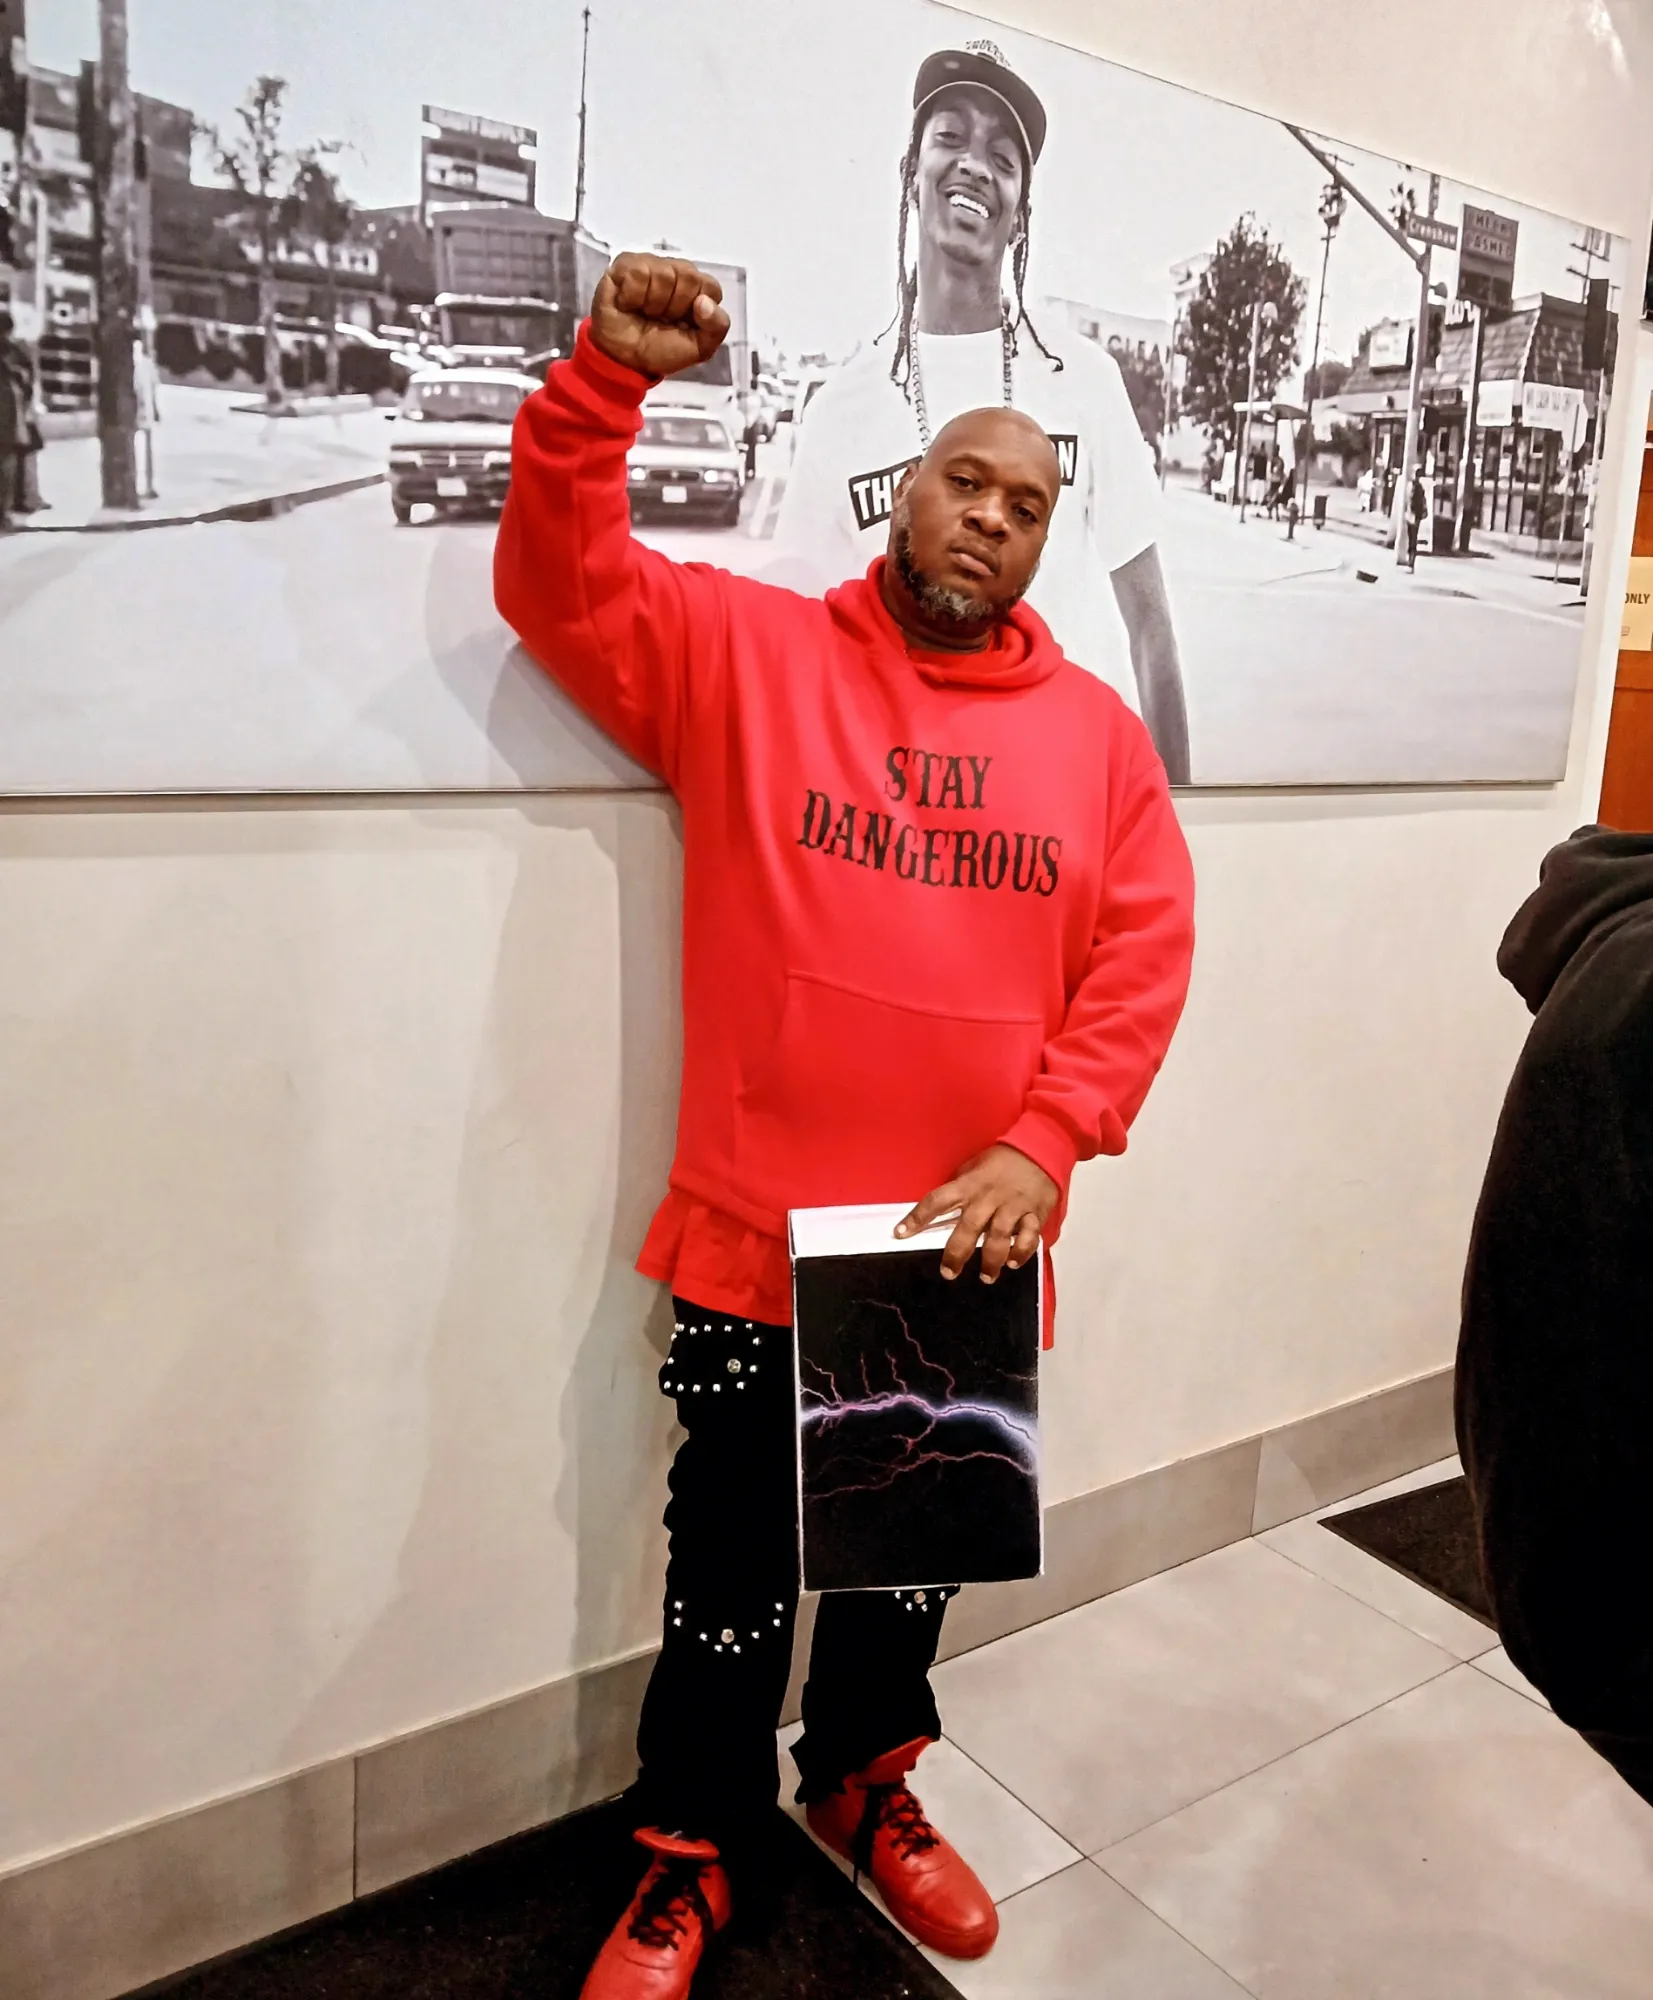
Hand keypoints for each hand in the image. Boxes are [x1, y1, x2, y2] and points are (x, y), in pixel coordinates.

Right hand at [589, 252, 729, 378]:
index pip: (710, 286)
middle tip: (660, 319)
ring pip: (664, 275)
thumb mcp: (700, 348)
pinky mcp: (626, 264)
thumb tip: (705, 301)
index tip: (682, 324)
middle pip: (689, 277)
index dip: (697, 310)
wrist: (625, 361)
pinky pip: (639, 274)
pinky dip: (633, 297)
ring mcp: (651, 264)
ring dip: (652, 304)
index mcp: (696, 289)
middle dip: (674, 307)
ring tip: (643, 313)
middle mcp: (675, 271)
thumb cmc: (659, 350)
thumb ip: (718, 326)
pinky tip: (628, 304)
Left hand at [894, 1144, 1059, 1283]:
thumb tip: (939, 1212)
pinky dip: (1022, 1252)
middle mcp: (988, 1197)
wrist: (1039, 1151)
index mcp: (968, 1185)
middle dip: (957, 1253)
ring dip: (991, 1260)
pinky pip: (1029, 1236)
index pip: (937, 1200)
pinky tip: (1014, 1263)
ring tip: (986, 1277)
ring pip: (998, 1236)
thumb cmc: (1001, 1163)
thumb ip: (959, 1190)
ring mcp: (1012, 1206)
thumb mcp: (973, 1169)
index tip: (900, 1234)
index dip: (917, 1217)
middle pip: (969, 1227)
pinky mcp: (1034, 1213)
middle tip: (948, 1272)